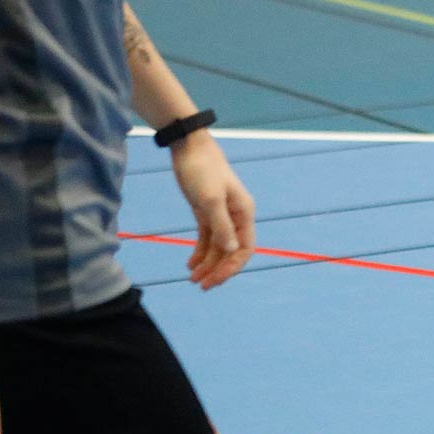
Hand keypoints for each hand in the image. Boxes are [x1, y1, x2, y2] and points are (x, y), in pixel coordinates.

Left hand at [170, 131, 255, 289]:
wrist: (189, 148)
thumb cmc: (202, 171)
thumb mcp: (211, 199)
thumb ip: (222, 226)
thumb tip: (231, 251)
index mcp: (243, 213)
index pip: (244, 249)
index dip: (232, 267)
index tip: (214, 281)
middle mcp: (235, 216)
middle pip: (230, 251)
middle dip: (217, 269)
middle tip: (199, 285)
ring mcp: (220, 214)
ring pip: (217, 247)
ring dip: (207, 264)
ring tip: (192, 279)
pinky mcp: (206, 212)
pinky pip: (206, 238)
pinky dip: (200, 253)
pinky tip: (190, 264)